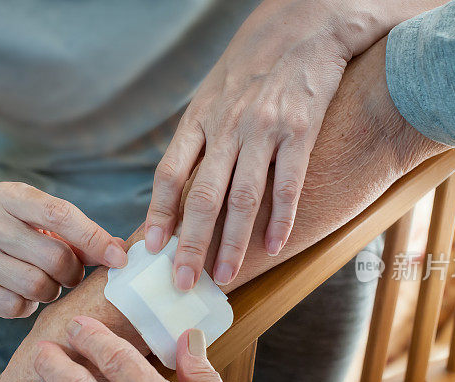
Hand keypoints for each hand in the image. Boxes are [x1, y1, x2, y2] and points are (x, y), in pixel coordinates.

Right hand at [0, 181, 126, 317]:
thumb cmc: (17, 236)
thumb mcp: (43, 224)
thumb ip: (80, 236)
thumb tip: (119, 252)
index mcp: (9, 195)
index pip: (60, 214)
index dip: (94, 238)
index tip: (119, 258)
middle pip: (54, 257)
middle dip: (73, 273)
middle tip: (71, 276)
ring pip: (36, 285)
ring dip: (52, 291)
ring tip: (46, 284)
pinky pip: (14, 307)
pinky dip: (27, 307)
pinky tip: (21, 295)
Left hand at [144, 0, 391, 289]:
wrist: (303, 28)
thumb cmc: (253, 67)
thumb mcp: (212, 94)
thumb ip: (197, 137)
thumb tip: (178, 185)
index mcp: (199, 119)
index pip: (170, 173)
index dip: (159, 213)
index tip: (151, 247)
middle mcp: (227, 127)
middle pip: (202, 196)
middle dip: (190, 244)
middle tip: (183, 281)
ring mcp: (263, 129)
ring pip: (243, 197)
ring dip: (233, 243)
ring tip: (226, 275)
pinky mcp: (300, 130)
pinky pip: (289, 184)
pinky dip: (281, 219)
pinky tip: (274, 245)